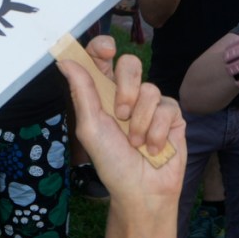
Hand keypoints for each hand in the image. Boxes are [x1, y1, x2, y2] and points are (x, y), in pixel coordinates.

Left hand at [58, 33, 182, 205]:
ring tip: (135, 143)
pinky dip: (156, 132)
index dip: (102, 47)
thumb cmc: (112, 163)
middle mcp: (128, 94)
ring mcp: (152, 104)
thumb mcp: (90, 127)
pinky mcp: (173, 116)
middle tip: (120, 114)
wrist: (141, 191)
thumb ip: (82, 92)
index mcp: (103, 93)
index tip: (106, 51)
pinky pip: (167, 108)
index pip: (102, 59)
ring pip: (150, 89)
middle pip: (131, 64)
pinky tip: (152, 149)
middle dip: (126, 88)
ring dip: (139, 122)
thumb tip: (65, 60)